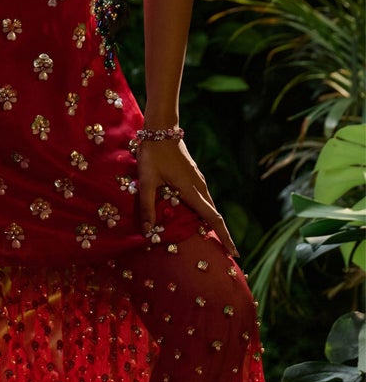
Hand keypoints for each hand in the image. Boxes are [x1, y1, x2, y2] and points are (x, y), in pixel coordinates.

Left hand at [137, 138, 235, 256]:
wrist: (161, 129)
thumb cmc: (153, 154)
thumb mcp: (147, 181)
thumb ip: (147, 206)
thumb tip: (148, 231)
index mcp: (192, 191)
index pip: (213, 218)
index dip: (224, 237)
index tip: (234, 253)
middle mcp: (200, 187)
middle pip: (213, 214)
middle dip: (219, 234)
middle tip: (223, 253)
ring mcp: (198, 180)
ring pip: (208, 205)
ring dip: (211, 222)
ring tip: (211, 239)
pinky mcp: (193, 175)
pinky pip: (202, 198)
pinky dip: (203, 211)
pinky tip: (196, 216)